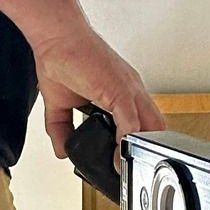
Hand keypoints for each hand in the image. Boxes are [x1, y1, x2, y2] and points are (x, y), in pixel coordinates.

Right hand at [33, 23, 165, 161]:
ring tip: (126, 170)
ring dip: (139, 150)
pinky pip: (131, 120)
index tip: (126, 163)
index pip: (143, 124)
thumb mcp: (60, 103)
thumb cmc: (61, 57)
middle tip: (132, 173)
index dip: (138, 144)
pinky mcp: (120, 89)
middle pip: (154, 128)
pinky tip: (117, 156)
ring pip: (149, 126)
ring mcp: (129, 90)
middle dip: (146, 152)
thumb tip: (62, 151)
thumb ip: (61, 128)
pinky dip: (126, 141)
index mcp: (123, 93)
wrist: (55, 36)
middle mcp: (132, 91)